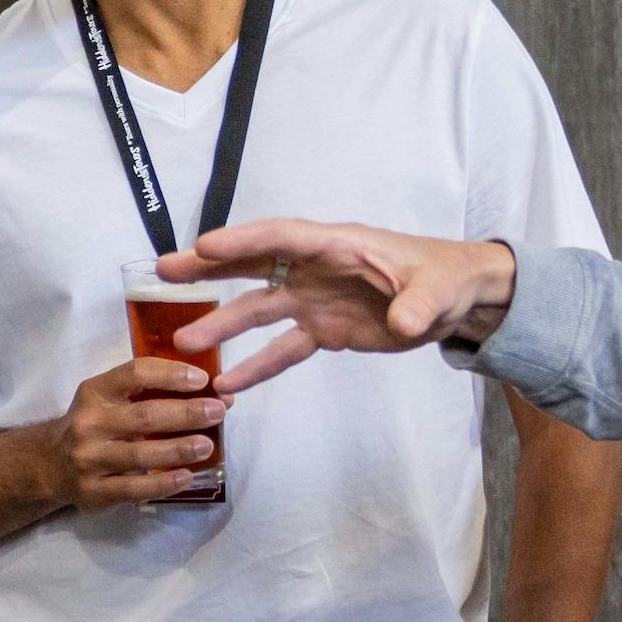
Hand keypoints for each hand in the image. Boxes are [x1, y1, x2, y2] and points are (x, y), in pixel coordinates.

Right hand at [48, 357, 230, 510]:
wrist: (51, 464)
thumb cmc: (95, 424)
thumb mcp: (110, 399)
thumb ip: (153, 394)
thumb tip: (215, 394)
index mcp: (95, 391)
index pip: (134, 374)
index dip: (170, 374)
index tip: (202, 379)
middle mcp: (88, 423)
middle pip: (143, 416)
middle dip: (186, 413)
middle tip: (217, 412)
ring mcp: (89, 459)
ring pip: (140, 454)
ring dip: (179, 449)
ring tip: (207, 445)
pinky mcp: (93, 491)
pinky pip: (133, 488)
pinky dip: (163, 483)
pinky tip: (186, 477)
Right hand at [164, 219, 520, 386]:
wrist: (456, 302)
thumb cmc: (446, 279)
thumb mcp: (437, 289)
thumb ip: (417, 303)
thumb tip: (404, 322)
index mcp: (338, 245)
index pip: (283, 238)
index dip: (244, 240)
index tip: (204, 245)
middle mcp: (316, 269)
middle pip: (255, 264)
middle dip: (210, 267)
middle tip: (165, 271)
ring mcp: (315, 300)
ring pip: (259, 309)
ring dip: (222, 323)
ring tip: (182, 342)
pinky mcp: (324, 331)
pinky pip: (283, 349)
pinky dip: (257, 366)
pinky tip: (228, 383)